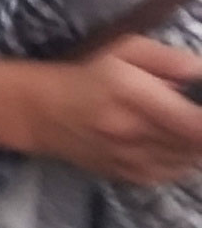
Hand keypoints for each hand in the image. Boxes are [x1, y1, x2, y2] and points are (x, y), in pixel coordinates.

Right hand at [20, 37, 201, 184]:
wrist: (41, 112)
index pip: (195, 124)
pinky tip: (167, 141)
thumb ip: (170, 59)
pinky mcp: (131, 177)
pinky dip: (182, 159)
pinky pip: (176, 173)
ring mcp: (131, 160)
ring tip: (178, 124)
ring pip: (191, 161)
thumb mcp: (125, 50)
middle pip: (197, 145)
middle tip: (188, 113)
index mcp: (130, 92)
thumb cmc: (87, 74)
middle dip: (200, 129)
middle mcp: (132, 132)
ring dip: (193, 144)